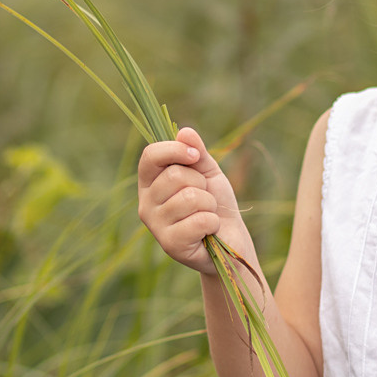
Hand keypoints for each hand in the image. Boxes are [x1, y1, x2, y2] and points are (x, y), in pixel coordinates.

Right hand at [137, 128, 246, 274]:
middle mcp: (146, 204)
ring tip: (207, 214)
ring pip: (189, 198)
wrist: (230, 239)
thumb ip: (197, 152)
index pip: (150, 156)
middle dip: (200, 184)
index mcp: (150, 183)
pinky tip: (208, 232)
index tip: (195, 156)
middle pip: (174, 175)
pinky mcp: (170, 244)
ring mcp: (156, 226)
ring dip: (209, 205)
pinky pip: (199, 220)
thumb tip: (184, 132)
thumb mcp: (208, 172)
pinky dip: (213, 223)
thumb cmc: (216, 203)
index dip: (174, 150)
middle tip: (205, 198)